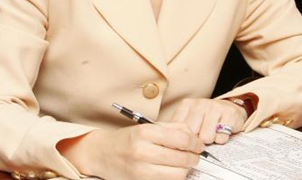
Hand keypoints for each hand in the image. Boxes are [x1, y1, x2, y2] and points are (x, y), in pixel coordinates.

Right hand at [60, 122, 204, 179]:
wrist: (102, 154)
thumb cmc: (126, 139)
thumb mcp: (147, 127)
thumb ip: (171, 128)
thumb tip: (192, 135)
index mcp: (146, 133)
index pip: (181, 139)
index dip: (195, 142)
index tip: (199, 144)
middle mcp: (143, 152)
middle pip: (182, 158)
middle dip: (193, 157)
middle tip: (196, 155)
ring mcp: (142, 171)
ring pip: (177, 174)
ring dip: (186, 170)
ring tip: (185, 164)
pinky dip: (174, 178)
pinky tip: (173, 171)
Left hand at [170, 98, 246, 144]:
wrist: (231, 110)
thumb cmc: (207, 119)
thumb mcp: (191, 120)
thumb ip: (180, 130)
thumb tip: (170, 145)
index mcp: (186, 105)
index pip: (178, 128)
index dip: (182, 141)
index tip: (186, 143)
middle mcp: (199, 103)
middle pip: (191, 135)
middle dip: (197, 141)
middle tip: (201, 138)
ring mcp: (214, 107)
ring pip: (206, 137)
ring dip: (210, 140)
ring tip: (212, 133)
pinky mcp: (229, 114)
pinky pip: (221, 137)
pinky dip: (222, 139)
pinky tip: (222, 131)